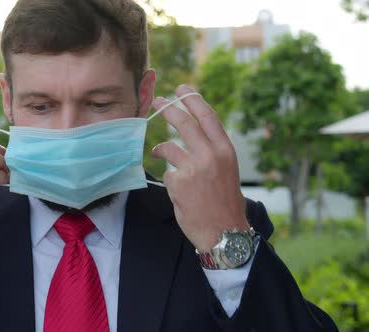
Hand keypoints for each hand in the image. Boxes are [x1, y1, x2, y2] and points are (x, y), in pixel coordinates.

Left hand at [151, 85, 248, 252]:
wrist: (225, 232)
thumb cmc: (224, 201)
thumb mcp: (226, 169)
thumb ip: (210, 150)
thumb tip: (191, 132)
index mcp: (225, 150)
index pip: (207, 116)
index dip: (193, 100)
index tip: (182, 89)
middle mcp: (211, 155)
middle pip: (184, 124)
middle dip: (168, 109)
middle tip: (158, 102)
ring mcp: (194, 168)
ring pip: (168, 148)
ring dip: (160, 150)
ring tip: (158, 153)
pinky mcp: (179, 183)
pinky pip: (166, 173)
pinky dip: (169, 179)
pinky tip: (177, 189)